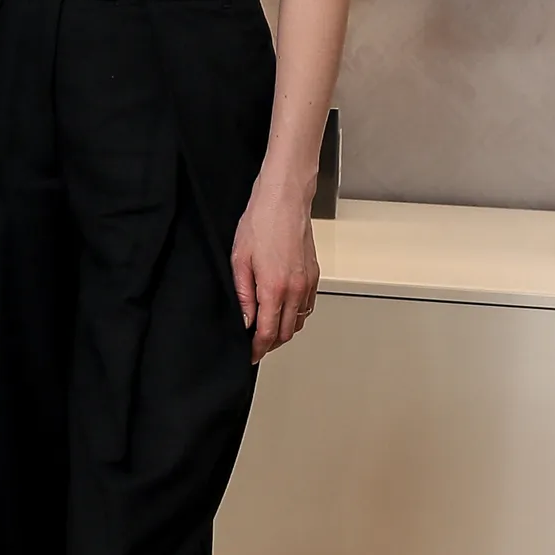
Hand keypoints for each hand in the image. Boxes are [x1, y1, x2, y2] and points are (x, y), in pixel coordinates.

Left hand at [231, 177, 319, 363]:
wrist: (285, 199)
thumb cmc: (260, 222)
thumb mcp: (239, 259)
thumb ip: (242, 295)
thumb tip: (245, 321)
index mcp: (274, 288)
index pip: (268, 332)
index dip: (258, 349)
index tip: (250, 355)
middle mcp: (296, 289)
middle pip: (286, 332)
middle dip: (270, 343)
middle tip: (255, 344)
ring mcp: (308, 283)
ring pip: (299, 322)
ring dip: (284, 330)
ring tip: (267, 329)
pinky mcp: (314, 275)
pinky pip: (308, 306)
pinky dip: (296, 315)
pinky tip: (283, 310)